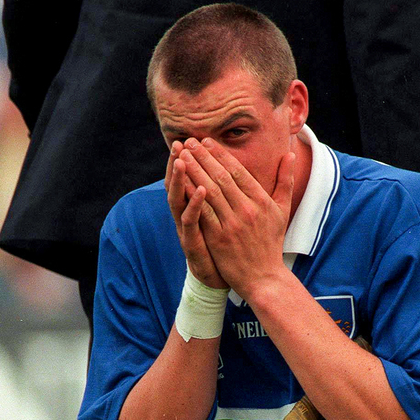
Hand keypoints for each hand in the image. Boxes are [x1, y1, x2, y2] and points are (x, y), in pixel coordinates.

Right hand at [165, 142, 226, 288]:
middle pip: (180, 186)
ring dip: (180, 180)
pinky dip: (194, 205)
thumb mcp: (228, 220)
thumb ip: (232, 198)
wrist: (222, 279)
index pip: (191, 180)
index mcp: (198, 208)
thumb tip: (242, 176)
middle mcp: (189, 217)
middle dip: (179, 164)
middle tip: (178, 143)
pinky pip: (190, 222)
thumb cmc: (227, 249)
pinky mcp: (192, 243)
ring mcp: (188, 230)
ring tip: (182, 159)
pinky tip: (199, 190)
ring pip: (179, 201)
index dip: (191, 161)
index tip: (192, 139)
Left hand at [177, 138, 294, 301]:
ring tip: (181, 155)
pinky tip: (181, 183)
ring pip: (210, 192)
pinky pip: (203, 212)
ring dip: (193, 171)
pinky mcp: (219, 239)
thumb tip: (290, 153)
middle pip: (221, 177)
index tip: (206, 141)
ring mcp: (233, 225)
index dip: (220, 155)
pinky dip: (191, 196)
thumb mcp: (282, 211)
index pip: (238, 172)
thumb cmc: (272, 243)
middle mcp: (247, 210)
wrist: (264, 278)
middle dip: (203, 157)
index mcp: (262, 202)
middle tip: (188, 141)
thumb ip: (284, 181)